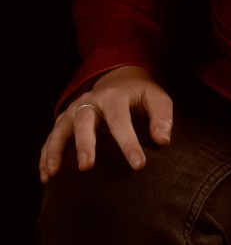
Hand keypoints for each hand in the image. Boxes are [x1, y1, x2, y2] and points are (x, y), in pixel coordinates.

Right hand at [38, 65, 172, 181]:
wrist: (119, 77)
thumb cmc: (140, 94)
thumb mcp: (156, 97)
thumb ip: (162, 116)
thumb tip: (163, 141)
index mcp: (115, 96)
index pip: (121, 121)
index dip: (129, 143)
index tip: (138, 165)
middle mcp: (91, 101)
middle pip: (84, 122)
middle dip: (84, 144)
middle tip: (86, 167)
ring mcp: (74, 110)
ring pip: (61, 128)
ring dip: (55, 150)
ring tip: (53, 173)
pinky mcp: (64, 120)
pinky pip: (51, 137)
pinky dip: (45, 155)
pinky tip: (46, 176)